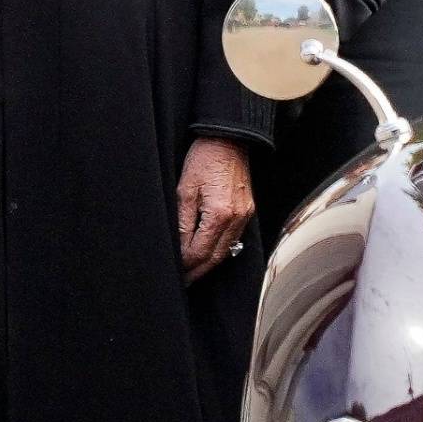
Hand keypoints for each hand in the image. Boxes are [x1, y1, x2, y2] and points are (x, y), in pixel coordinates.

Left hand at [175, 134, 254, 279]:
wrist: (228, 139)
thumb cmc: (204, 159)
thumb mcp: (185, 190)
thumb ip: (182, 222)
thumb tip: (178, 246)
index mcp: (220, 214)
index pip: (200, 251)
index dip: (185, 264)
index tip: (175, 271)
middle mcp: (236, 219)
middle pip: (215, 257)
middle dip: (198, 271)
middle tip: (184, 281)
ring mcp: (245, 215)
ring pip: (227, 251)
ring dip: (209, 263)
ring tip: (193, 272)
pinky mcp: (247, 210)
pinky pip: (234, 238)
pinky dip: (220, 249)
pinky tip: (209, 253)